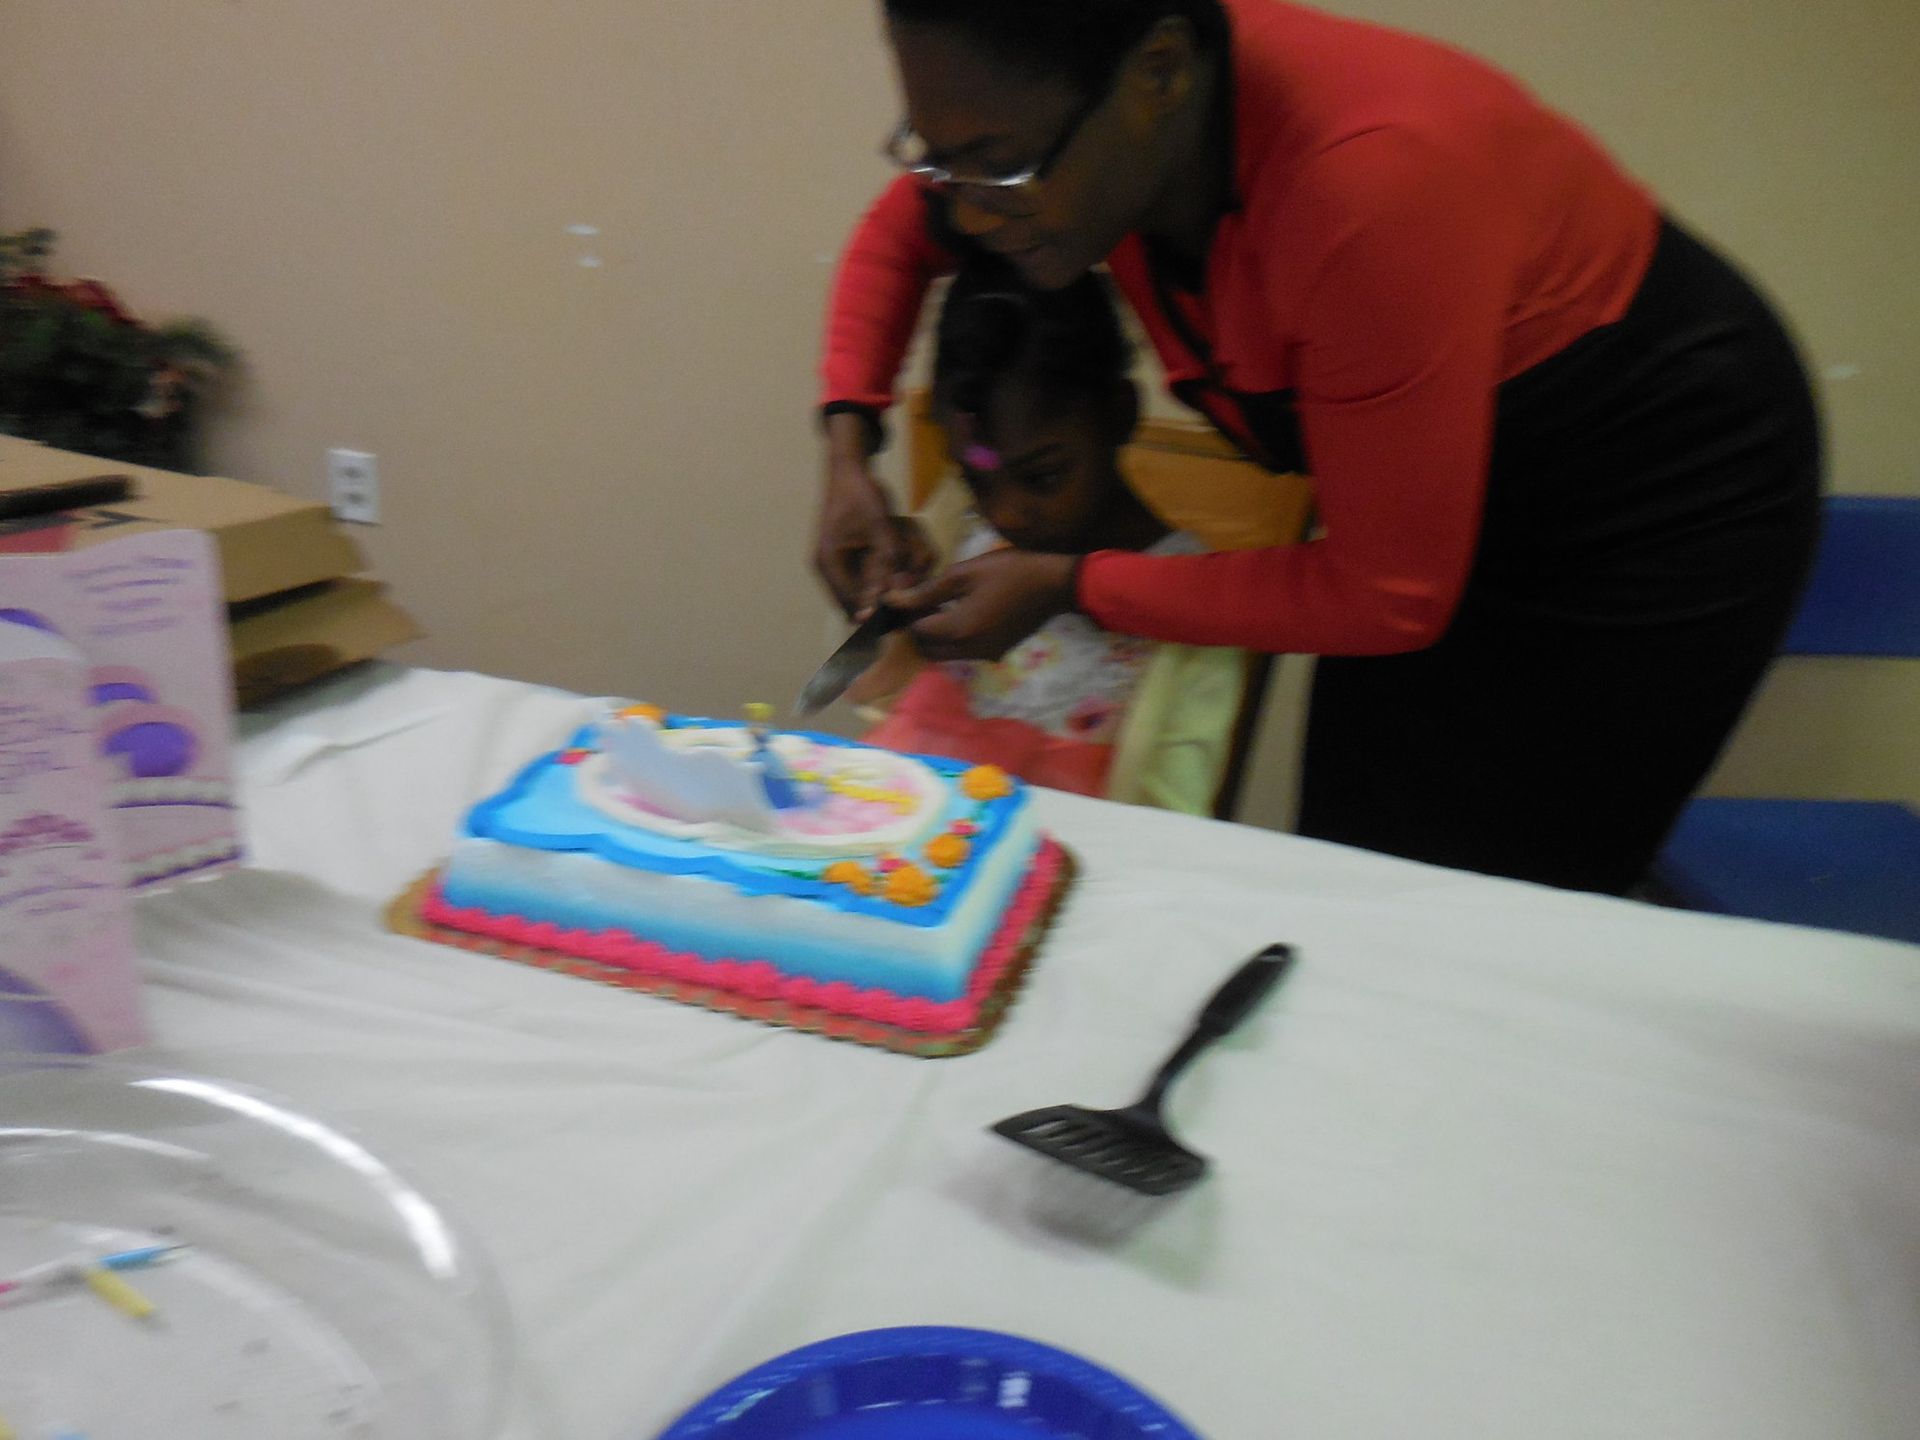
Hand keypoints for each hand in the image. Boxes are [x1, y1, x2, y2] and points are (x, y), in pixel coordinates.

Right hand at [813, 456, 933, 619]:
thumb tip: (899, 592)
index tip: (901, 619)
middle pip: (853, 603)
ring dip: (877, 595)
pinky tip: (896, 580)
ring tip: (902, 597)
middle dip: (878, 606)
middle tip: (905, 612)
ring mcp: (834, 564)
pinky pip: (860, 580)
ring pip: (857, 593)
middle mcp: (827, 569)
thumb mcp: (879, 526)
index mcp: (829, 564)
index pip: (852, 605)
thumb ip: (889, 560)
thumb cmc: (861, 494)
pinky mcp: (843, 557)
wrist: (848, 469)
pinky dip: (876, 582)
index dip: (876, 615)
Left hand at [886, 549, 1078, 661]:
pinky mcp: (997, 652)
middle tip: (919, 603)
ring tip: (938, 605)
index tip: (906, 593)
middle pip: (929, 650)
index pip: (917, 631)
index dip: (907, 613)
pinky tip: (960, 612)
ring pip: (946, 654)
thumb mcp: (965, 573)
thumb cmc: (1010, 571)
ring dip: (936, 636)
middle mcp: (971, 650)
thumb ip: (927, 590)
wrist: (1054, 584)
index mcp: (960, 629)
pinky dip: (955, 638)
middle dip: (918, 630)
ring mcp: (986, 655)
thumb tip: (895, 599)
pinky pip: (965, 651)